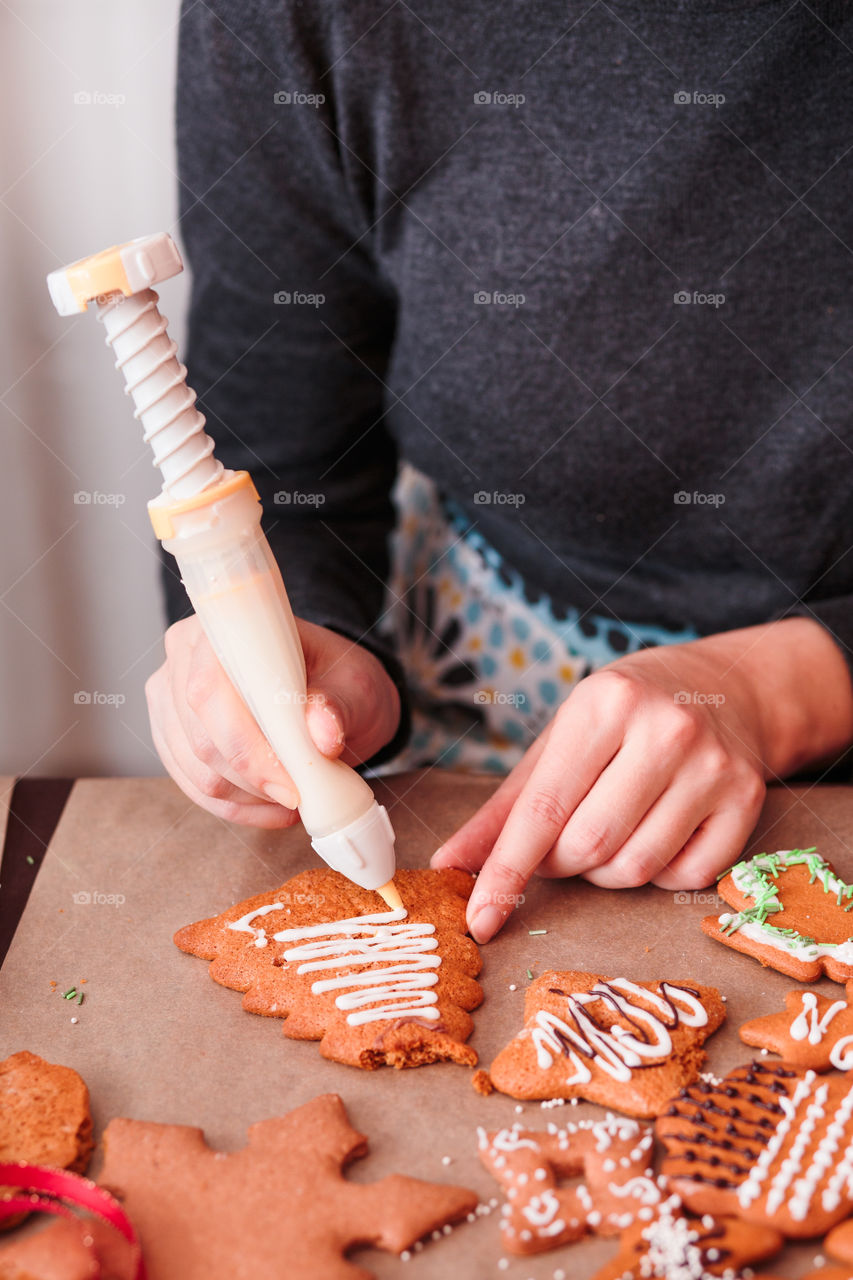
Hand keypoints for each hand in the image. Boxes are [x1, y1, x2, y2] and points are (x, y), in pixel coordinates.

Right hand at [146, 614, 399, 826]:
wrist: (330, 686)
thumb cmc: (337, 677)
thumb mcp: (354, 683)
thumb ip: (338, 704)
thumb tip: (323, 734)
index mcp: (222, 631)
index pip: (211, 693)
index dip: (246, 747)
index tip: (290, 784)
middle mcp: (184, 659)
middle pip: (201, 738)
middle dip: (253, 780)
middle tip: (299, 796)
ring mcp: (170, 700)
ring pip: (197, 771)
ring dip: (247, 797)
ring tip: (293, 800)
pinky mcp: (173, 737)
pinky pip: (194, 786)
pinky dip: (236, 807)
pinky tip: (272, 807)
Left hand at [432, 619, 852, 941]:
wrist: (720, 686)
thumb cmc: (621, 718)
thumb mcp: (559, 742)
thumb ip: (504, 809)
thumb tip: (449, 865)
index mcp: (604, 703)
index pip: (543, 807)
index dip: (506, 870)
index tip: (479, 918)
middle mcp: (664, 729)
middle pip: (589, 846)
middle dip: (561, 863)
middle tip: (562, 843)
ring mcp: (712, 764)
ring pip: (636, 869)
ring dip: (606, 872)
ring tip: (609, 831)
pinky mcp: (747, 798)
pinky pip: (686, 878)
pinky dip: (658, 874)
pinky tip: (657, 832)